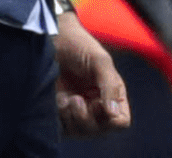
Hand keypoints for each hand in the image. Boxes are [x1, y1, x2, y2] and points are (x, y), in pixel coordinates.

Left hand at [53, 16, 131, 136]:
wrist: (51, 39)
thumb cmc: (79, 46)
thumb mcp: (99, 61)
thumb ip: (109, 86)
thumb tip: (113, 114)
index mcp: (113, 96)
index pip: (120, 122)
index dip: (109, 119)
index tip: (95, 102)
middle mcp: (98, 107)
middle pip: (99, 131)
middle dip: (85, 118)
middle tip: (74, 98)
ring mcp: (78, 112)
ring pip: (80, 132)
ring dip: (70, 118)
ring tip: (63, 98)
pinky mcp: (60, 114)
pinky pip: (62, 129)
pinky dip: (59, 118)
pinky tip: (56, 101)